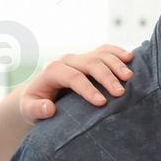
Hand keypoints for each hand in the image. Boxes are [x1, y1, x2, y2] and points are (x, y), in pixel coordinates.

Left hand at [18, 45, 134, 121]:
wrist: (39, 93)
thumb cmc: (35, 103)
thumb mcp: (29, 110)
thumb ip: (36, 109)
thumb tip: (49, 108)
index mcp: (53, 71)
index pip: (73, 77)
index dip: (88, 89)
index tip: (102, 102)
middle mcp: (68, 61)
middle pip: (90, 63)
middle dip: (106, 77)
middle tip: (120, 92)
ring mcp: (80, 58)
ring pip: (101, 54)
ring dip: (116, 64)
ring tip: (130, 77)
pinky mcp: (90, 58)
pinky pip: (106, 50)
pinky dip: (118, 53)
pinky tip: (131, 59)